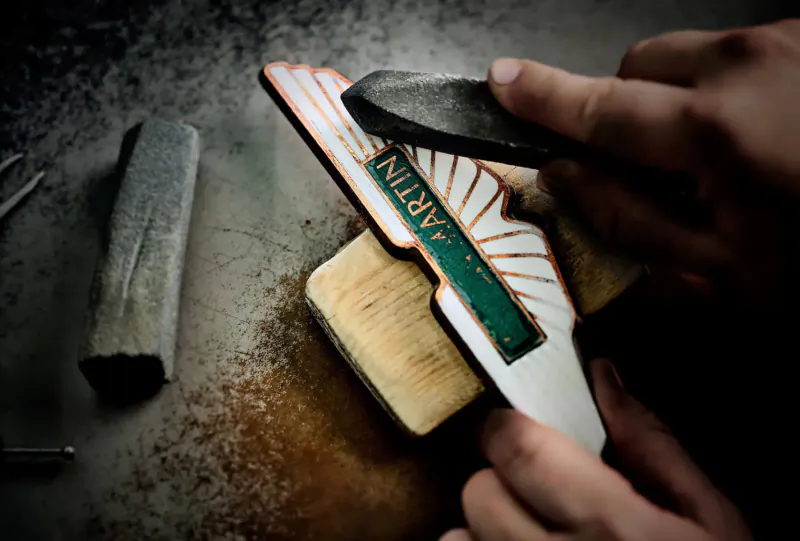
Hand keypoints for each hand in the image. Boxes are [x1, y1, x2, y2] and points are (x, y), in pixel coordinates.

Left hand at [439, 359, 751, 540]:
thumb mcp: (711, 520)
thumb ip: (652, 444)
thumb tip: (605, 380)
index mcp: (611, 528)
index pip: (517, 446)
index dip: (510, 427)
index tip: (518, 430)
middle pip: (479, 490)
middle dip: (501, 479)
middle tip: (536, 490)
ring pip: (457, 538)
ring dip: (483, 528)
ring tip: (527, 536)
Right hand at [487, 19, 799, 316]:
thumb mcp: (727, 273)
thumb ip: (630, 222)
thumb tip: (563, 177)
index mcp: (714, 130)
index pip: (600, 108)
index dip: (543, 97)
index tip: (501, 82)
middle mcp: (746, 64)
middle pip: (639, 65)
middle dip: (628, 108)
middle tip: (656, 162)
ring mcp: (788, 40)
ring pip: (690, 55)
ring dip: (684, 99)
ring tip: (728, 153)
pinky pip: (740, 52)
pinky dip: (731, 89)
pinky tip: (770, 133)